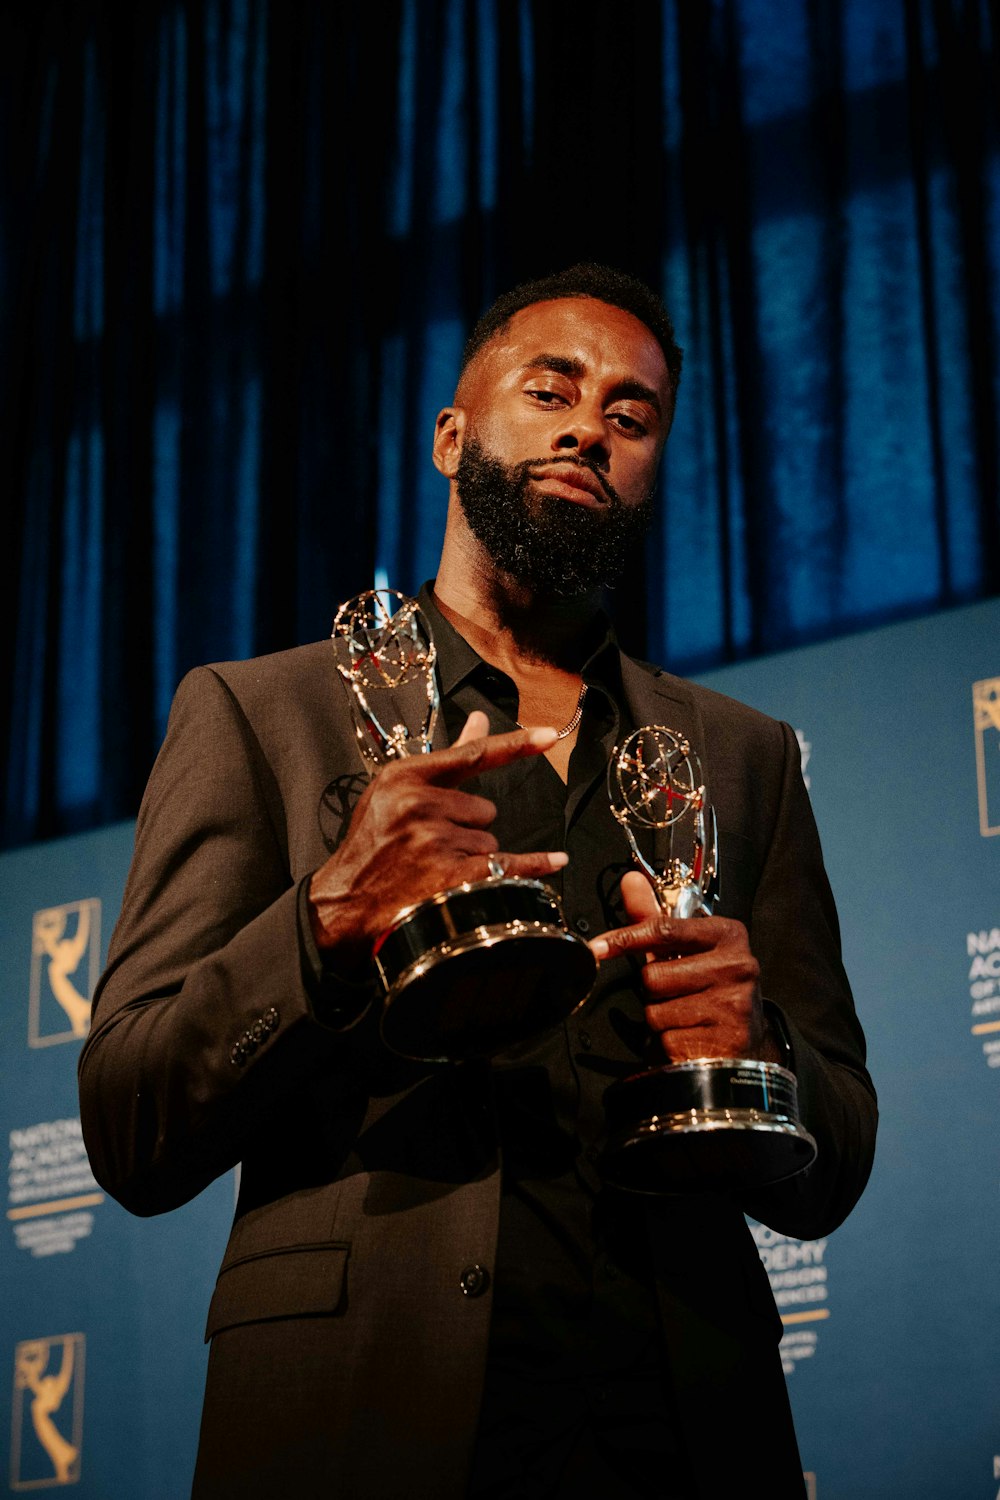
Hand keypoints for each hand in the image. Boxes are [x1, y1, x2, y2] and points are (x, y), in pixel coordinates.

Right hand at [308, 711, 566, 969]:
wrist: (344, 903)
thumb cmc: (372, 845)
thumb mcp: (395, 794)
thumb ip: (445, 759)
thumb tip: (479, 721)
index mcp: (404, 778)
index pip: (471, 756)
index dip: (515, 745)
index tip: (548, 735)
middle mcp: (418, 806)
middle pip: (484, 809)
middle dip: (468, 828)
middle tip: (432, 845)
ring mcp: (433, 842)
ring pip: (489, 840)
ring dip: (472, 856)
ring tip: (434, 868)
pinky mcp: (450, 877)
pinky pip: (507, 866)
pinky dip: (532, 865)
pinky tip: (555, 862)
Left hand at [589, 871, 777, 1063]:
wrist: (748, 1039)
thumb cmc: (712, 986)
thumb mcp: (687, 948)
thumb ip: (654, 917)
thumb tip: (630, 880)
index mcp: (727, 935)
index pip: (665, 930)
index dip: (626, 938)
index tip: (599, 947)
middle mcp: (737, 967)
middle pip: (653, 977)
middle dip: (653, 989)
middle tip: (676, 992)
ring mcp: (734, 1006)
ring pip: (656, 1013)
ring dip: (660, 1019)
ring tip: (686, 1015)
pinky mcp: (726, 1042)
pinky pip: (668, 1042)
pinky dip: (670, 1044)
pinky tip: (691, 1036)